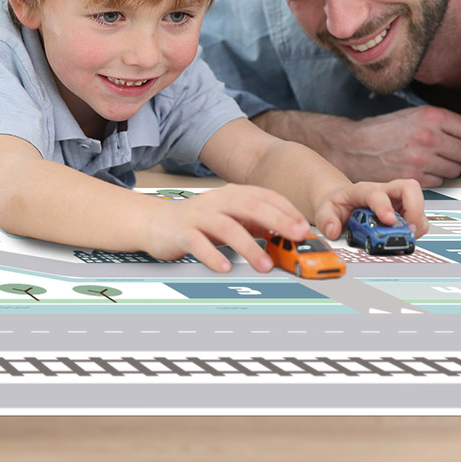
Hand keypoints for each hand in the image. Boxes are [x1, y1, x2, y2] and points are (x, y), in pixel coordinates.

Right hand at [144, 184, 309, 273]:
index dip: (287, 210)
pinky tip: (225, 267)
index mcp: (233, 195)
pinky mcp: (182, 232)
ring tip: (264, 264)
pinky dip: (213, 256)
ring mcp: (199, 216)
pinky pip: (199, 244)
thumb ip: (256, 222)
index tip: (304, 226)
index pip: (265, 196)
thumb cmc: (198, 221)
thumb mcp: (230, 217)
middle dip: (277, 220)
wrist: (156, 222)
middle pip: (251, 206)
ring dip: (249, 246)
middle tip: (296, 237)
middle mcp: (217, 201)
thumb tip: (286, 233)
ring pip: (227, 227)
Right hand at [257, 106, 460, 186]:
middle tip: (453, 155)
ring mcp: (421, 159)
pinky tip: (420, 170)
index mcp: (432, 116)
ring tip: (431, 161)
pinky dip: (434, 179)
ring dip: (449, 168)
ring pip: (456, 170)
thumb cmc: (383, 130)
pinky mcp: (413, 178)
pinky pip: (440, 182)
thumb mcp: (415, 115)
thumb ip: (447, 120)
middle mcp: (429, 137)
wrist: (353, 146)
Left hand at [312, 178, 428, 241]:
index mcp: (363, 190)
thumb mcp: (325, 211)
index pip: (376, 193)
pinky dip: (416, 230)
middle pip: (409, 188)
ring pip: (418, 203)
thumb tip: (333, 231)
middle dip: (414, 208)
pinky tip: (404, 236)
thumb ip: (326, 220)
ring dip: (417, 222)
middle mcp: (384, 192)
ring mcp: (396, 201)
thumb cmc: (338, 205)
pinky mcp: (404, 212)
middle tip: (408, 228)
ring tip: (405, 236)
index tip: (388, 220)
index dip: (384, 206)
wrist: (343, 204)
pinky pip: (419, 218)